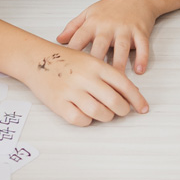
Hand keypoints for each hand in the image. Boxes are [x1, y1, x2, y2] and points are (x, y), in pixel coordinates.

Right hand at [23, 48, 149, 126]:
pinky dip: (87, 121)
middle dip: (123, 110)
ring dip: (106, 117)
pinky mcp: (58, 103)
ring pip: (99, 113)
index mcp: (96, 65)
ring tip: (105, 113)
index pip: (124, 85)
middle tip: (122, 111)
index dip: (137, 99)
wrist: (36, 59)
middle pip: (115, 102)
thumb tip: (131, 94)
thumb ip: (109, 75)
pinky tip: (87, 115)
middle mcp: (85, 77)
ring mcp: (71, 91)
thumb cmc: (66, 60)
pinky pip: (80, 119)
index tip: (143, 108)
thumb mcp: (90, 60)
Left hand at [57, 0, 158, 73]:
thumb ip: (74, 27)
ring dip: (119, 63)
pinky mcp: (141, 31)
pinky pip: (142, 45)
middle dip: (96, 61)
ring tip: (116, 79)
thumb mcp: (90, 12)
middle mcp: (108, 26)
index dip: (72, 54)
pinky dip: (142, 57)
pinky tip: (140, 70)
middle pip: (100, 45)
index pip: (79, 39)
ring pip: (121, 47)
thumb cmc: (112, 6)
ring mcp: (125, 28)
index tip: (67, 70)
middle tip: (91, 80)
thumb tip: (59, 40)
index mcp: (93, 23)